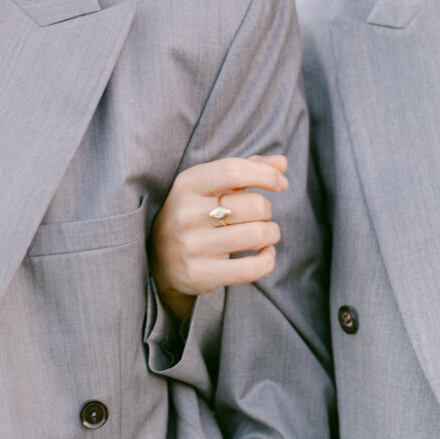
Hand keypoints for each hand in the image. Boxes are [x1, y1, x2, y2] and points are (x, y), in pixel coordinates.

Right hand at [151, 155, 288, 320]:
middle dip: (266, 209)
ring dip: (271, 233)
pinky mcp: (201, 275)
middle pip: (253, 205)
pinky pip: (252, 268)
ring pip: (257, 235)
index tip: (279, 183)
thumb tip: (281, 163)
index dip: (265, 175)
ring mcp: (192, 246)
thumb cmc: (194, 212)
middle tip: (259, 215)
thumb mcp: (211, 184)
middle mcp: (187, 213)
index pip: (234, 171)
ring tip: (265, 233)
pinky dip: (268, 260)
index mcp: (188, 184)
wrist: (158, 258)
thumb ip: (246, 168)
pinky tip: (265, 253)